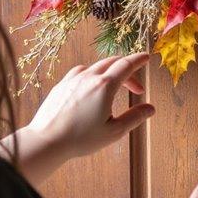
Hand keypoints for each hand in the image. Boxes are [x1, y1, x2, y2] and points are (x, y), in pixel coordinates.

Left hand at [28, 53, 153, 158]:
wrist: (46, 141)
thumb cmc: (80, 139)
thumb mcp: (114, 132)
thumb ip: (135, 117)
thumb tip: (150, 108)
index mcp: (104, 86)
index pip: (126, 65)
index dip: (138, 60)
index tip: (146, 57)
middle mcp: (89, 77)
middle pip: (112, 62)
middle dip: (127, 70)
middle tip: (136, 88)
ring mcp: (73, 79)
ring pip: (96, 66)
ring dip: (109, 72)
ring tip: (114, 89)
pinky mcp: (61, 85)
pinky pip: (80, 72)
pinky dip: (92, 75)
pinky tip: (91, 88)